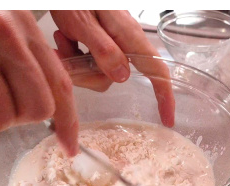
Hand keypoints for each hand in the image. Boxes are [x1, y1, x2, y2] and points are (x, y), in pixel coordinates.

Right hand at [0, 11, 74, 151]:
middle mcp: (2, 38)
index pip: (60, 85)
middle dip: (19, 115)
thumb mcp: (7, 19)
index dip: (69, 123)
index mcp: (23, 28)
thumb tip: (49, 98)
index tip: (69, 147)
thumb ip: (30, 54)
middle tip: (1, 97)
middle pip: (33, 110)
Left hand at [49, 10, 174, 128]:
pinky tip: (62, 36)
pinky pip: (88, 56)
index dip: (165, 96)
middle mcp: (123, 39)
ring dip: (75, 60)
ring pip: (98, 68)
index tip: (167, 120)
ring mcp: (111, 37)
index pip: (157, 71)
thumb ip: (104, 51)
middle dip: (87, 74)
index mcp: (127, 36)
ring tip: (62, 38)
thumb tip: (124, 78)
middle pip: (114, 76)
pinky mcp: (98, 35)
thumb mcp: (82, 22)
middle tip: (65, 55)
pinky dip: (72, 50)